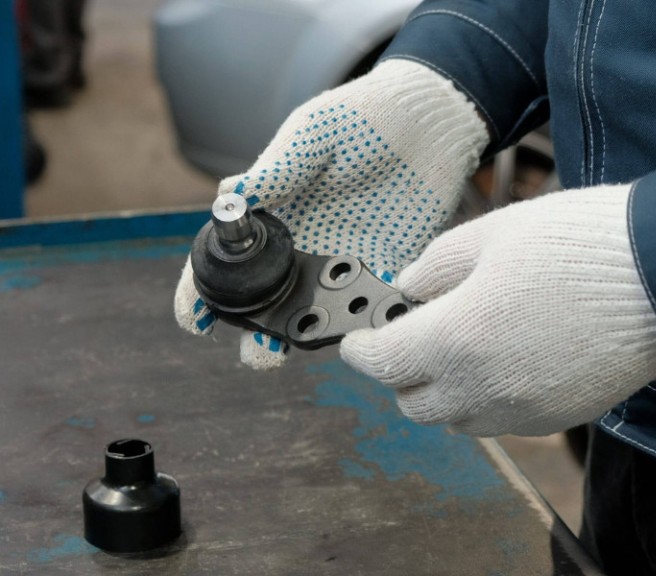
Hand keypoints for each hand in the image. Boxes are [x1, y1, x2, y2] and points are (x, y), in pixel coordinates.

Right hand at [174, 60, 488, 368]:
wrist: (426, 118)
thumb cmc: (360, 118)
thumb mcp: (312, 133)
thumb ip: (276, 169)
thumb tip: (229, 197)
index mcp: (274, 216)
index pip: (228, 261)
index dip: (204, 293)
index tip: (196, 317)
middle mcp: (303, 248)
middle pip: (267, 302)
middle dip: (255, 334)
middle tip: (258, 350)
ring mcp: (344, 261)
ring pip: (315, 314)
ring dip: (305, 337)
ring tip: (303, 344)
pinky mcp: (387, 266)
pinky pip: (371, 303)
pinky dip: (364, 322)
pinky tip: (360, 329)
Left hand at [340, 184, 655, 435]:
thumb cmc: (577, 245)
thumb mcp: (490, 234)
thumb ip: (435, 266)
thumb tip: (407, 289)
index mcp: (457, 338)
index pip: (383, 362)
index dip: (360, 350)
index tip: (356, 342)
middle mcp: (484, 387)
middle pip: (413, 404)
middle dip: (397, 374)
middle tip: (407, 338)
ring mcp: (522, 410)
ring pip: (455, 420)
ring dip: (441, 392)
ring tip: (456, 350)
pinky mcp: (556, 417)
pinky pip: (499, 422)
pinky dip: (484, 400)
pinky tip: (501, 363)